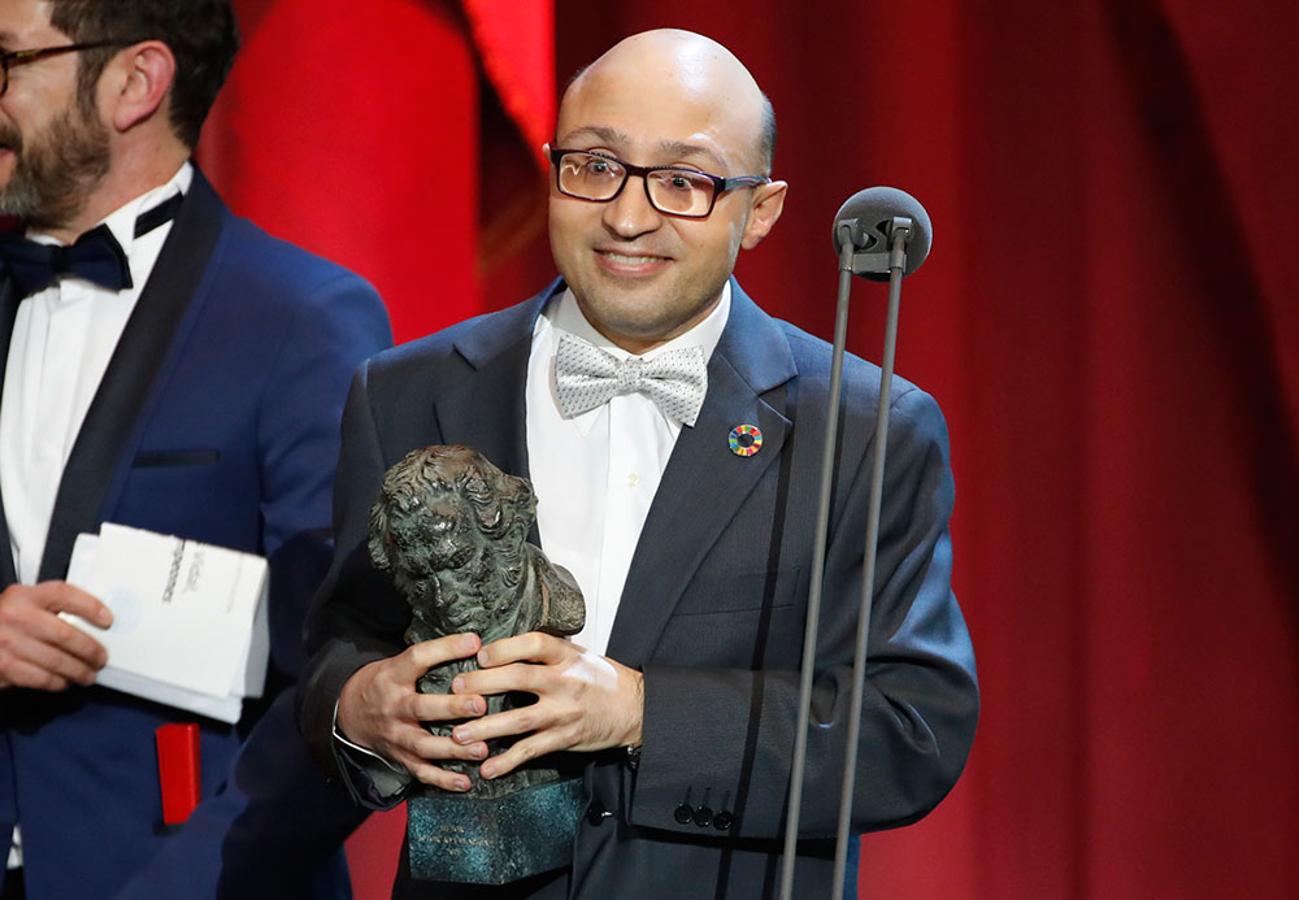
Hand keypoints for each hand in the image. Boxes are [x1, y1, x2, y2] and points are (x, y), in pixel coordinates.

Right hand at [0, 581, 112, 690]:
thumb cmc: (2, 624)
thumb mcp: (20, 606)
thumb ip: (48, 609)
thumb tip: (92, 624)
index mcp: (23, 596)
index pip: (64, 594)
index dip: (90, 606)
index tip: (108, 620)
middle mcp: (14, 616)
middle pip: (65, 634)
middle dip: (90, 650)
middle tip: (101, 659)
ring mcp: (6, 642)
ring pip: (56, 660)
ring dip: (78, 671)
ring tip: (88, 675)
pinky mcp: (2, 667)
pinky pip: (39, 678)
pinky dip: (56, 682)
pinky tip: (64, 682)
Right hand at [336, 633, 490, 791]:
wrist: (349, 712)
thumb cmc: (385, 683)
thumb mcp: (399, 663)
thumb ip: (432, 656)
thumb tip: (477, 640)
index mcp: (393, 676)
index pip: (418, 658)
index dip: (445, 649)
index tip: (474, 642)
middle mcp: (393, 706)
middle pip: (421, 708)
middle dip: (452, 708)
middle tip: (480, 705)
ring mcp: (395, 735)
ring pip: (423, 745)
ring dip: (454, 749)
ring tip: (481, 749)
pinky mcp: (399, 757)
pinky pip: (421, 771)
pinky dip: (443, 780)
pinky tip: (465, 782)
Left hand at [449, 632, 643, 779]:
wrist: (634, 707)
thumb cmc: (599, 678)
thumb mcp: (577, 655)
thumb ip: (544, 654)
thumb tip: (499, 649)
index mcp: (566, 656)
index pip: (533, 645)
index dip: (504, 649)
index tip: (480, 655)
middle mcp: (564, 682)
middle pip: (517, 679)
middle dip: (481, 684)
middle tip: (455, 689)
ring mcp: (563, 712)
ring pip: (517, 720)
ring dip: (484, 728)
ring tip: (458, 735)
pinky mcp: (564, 738)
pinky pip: (531, 751)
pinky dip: (507, 761)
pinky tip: (487, 768)